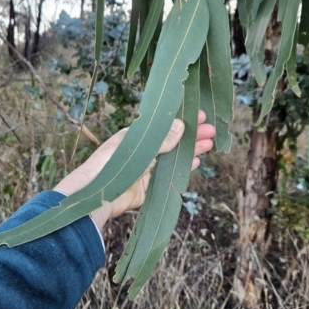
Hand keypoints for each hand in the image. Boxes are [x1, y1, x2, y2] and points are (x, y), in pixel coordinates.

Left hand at [54, 111, 215, 229]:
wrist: (97, 194)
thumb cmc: (113, 162)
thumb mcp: (140, 146)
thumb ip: (162, 139)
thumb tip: (182, 125)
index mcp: (139, 135)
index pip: (165, 124)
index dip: (183, 119)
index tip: (200, 115)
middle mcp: (145, 149)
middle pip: (174, 140)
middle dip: (192, 134)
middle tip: (211, 130)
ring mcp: (148, 167)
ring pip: (175, 156)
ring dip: (191, 150)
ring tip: (209, 144)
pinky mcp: (150, 185)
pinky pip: (170, 174)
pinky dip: (183, 168)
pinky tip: (196, 162)